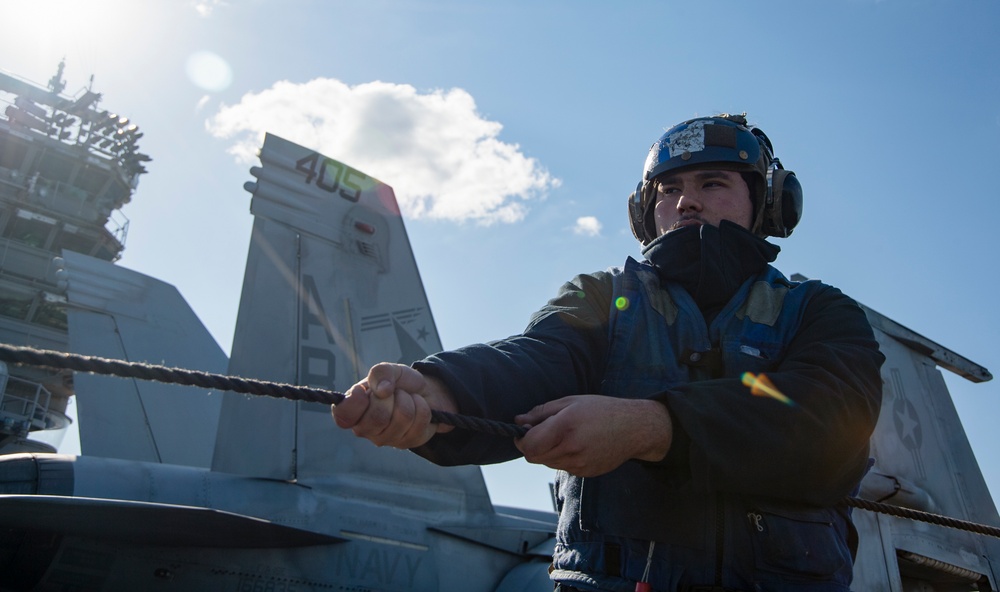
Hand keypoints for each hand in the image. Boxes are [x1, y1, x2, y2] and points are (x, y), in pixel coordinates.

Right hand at [331, 363, 456, 447]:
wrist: (423, 393)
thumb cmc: (398, 383)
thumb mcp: (389, 370)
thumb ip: (381, 373)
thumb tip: (382, 390)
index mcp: (352, 410)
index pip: (343, 416)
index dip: (356, 402)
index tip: (367, 391)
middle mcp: (364, 428)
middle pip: (378, 417)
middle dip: (392, 397)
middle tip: (393, 392)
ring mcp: (384, 439)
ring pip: (402, 417)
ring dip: (409, 400)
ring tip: (406, 398)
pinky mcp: (405, 443)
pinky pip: (419, 422)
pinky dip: (421, 407)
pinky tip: (416, 408)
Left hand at [514, 395, 672, 476]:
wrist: (634, 429)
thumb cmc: (602, 410)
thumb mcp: (570, 402)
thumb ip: (542, 412)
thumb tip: (519, 420)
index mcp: (565, 427)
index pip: (529, 445)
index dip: (520, 439)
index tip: (522, 431)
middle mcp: (571, 449)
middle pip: (534, 458)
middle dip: (531, 446)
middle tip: (538, 433)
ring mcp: (579, 465)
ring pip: (547, 463)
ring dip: (546, 452)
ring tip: (562, 436)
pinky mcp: (585, 473)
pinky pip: (562, 467)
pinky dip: (561, 457)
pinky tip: (576, 444)